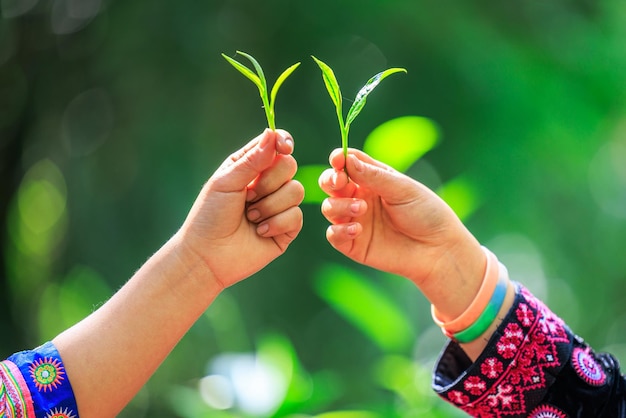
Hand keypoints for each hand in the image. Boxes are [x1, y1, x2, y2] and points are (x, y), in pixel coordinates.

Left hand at [179, 129, 303, 288]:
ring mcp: (279, 206)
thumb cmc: (210, 216)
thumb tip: (273, 134)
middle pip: (290, 166)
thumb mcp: (227, 182)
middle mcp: (268, 183)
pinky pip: (297, 216)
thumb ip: (252, 160)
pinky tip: (259, 232)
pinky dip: (276, 224)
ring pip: (296, 191)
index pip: (275, 144)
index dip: (283, 142)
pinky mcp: (287, 229)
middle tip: (248, 196)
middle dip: (269, 182)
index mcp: (250, 166)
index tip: (283, 147)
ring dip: (269, 206)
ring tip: (250, 218)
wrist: (208, 255)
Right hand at [319, 148, 483, 316]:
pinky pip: (333, 235)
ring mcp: (355, 221)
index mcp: (372, 180)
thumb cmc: (425, 213)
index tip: (338, 159)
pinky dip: (339, 230)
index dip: (339, 159)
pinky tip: (357, 229)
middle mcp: (360, 198)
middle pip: (331, 184)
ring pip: (329, 208)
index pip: (347, 164)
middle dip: (330, 180)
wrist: (438, 249)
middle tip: (340, 182)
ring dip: (339, 205)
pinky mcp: (353, 245)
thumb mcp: (402, 189)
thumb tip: (346, 159)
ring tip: (361, 209)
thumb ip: (373, 176)